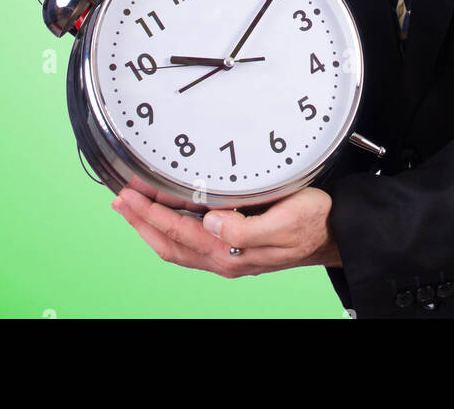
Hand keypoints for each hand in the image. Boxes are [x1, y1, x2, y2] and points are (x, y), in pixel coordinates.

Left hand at [110, 179, 341, 276]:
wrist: (334, 233)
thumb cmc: (313, 223)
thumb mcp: (284, 221)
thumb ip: (244, 229)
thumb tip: (210, 224)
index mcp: (231, 252)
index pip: (178, 233)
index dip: (149, 214)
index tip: (130, 196)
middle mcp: (224, 258)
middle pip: (169, 244)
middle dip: (140, 221)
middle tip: (120, 199)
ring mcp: (228, 256)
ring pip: (176, 246)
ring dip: (151, 226)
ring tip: (133, 208)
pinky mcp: (234, 247)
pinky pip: (190, 244)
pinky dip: (170, 230)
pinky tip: (167, 219)